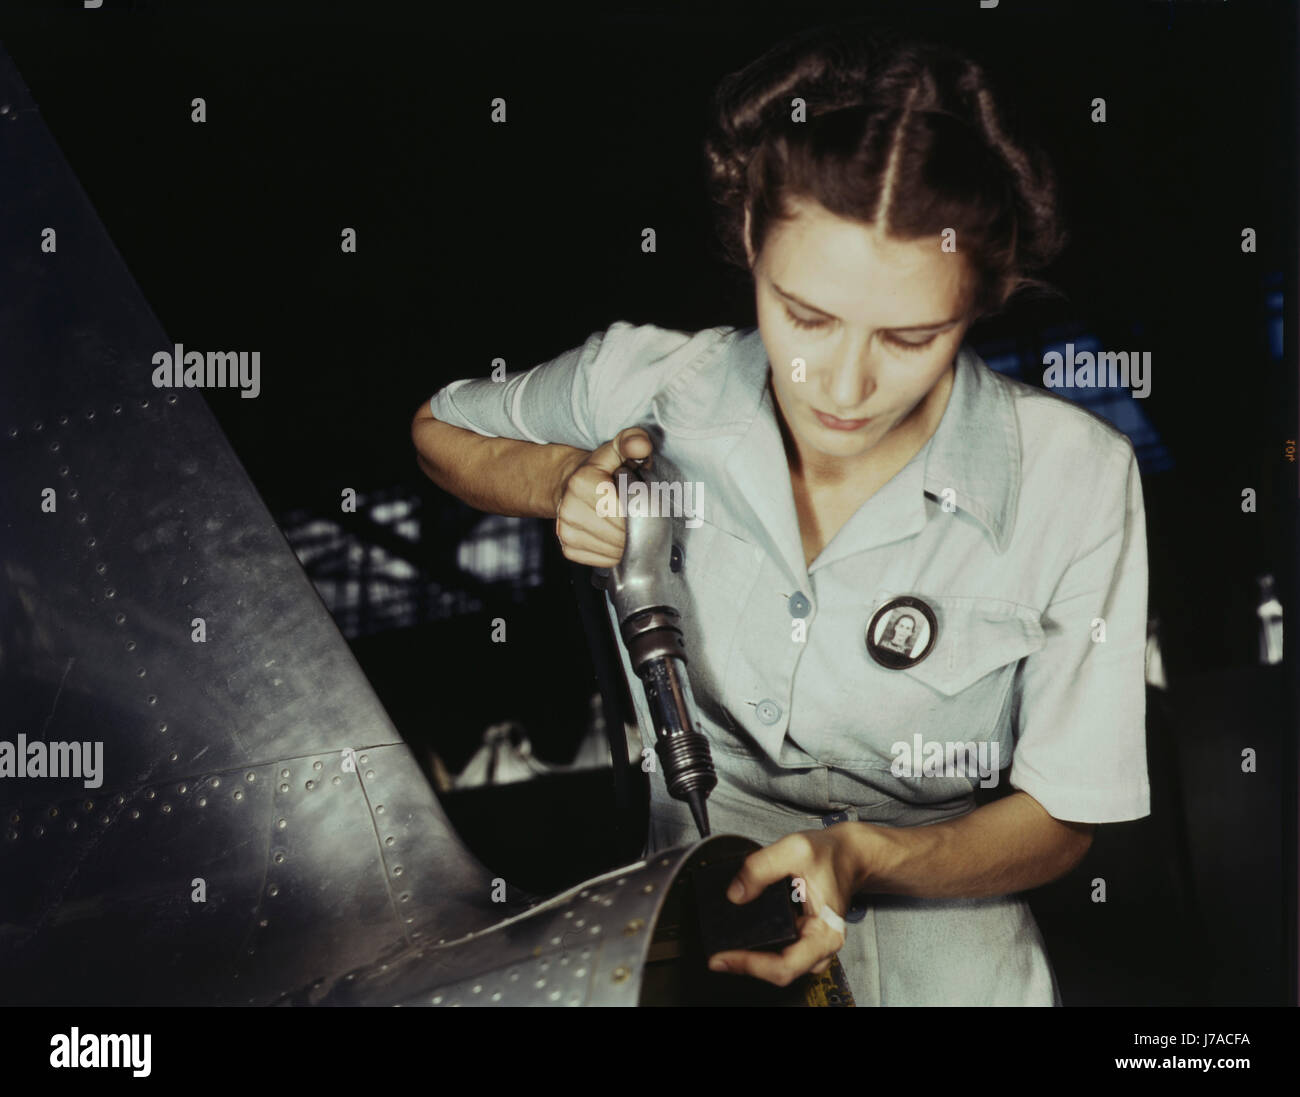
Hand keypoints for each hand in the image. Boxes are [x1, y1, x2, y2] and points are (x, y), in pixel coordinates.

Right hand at [553, 427, 652, 566]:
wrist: (567, 484)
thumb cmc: (600, 469)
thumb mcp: (616, 448)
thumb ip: (632, 442)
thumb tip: (641, 446)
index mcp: (583, 483)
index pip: (625, 510)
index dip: (643, 510)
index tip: (648, 504)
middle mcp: (569, 509)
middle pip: (621, 534)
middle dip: (639, 528)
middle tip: (642, 515)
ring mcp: (567, 532)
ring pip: (614, 551)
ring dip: (630, 543)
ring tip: (629, 524)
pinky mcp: (569, 549)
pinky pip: (605, 560)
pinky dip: (617, 553)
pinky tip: (618, 538)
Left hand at [707, 826, 862, 986]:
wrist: (847, 853)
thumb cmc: (830, 854)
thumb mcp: (794, 849)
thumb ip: (760, 867)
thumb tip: (735, 894)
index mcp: (825, 932)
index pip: (786, 965)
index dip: (752, 966)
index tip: (726, 957)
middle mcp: (821, 945)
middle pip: (780, 971)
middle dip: (747, 966)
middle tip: (717, 957)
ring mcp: (812, 945)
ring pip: (779, 966)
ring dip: (751, 961)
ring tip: (724, 949)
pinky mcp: (803, 938)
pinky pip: (780, 953)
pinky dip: (759, 950)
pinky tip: (741, 940)